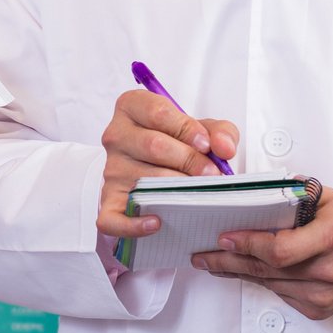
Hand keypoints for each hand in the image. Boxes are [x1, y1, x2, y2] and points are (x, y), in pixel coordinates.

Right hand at [96, 89, 239, 241]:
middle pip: (153, 146)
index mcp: (132, 107)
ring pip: (144, 180)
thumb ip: (219, 132)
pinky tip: (156, 223)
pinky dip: (133, 224)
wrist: (150, 165)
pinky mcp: (108, 200)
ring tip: (198, 195)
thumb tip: (224, 149)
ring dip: (177, 191)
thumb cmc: (176, 143)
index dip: (187, 129)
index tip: (206, 144)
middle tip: (211, 175)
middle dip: (189, 161)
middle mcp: (116, 136)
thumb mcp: (200, 129)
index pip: (158, 113)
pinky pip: (112, 217)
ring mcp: (111, 169)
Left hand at [189, 187, 332, 319]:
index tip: (223, 238)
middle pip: (266, 270)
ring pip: (269, 285)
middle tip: (202, 256)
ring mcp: (323, 294)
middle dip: (228, 262)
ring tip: (214, 262)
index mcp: (331, 238)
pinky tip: (244, 272)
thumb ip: (296, 193)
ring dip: (239, 273)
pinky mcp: (320, 309)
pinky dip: (263, 282)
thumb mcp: (331, 198)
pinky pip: (281, 296)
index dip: (247, 245)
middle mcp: (327, 270)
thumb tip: (259, 190)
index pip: (279, 250)